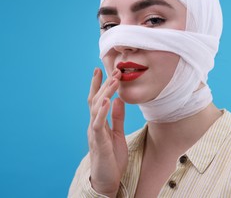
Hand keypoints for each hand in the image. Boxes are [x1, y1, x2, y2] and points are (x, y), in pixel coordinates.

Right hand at [87, 68, 127, 196]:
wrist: (108, 179)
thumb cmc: (112, 157)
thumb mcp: (118, 133)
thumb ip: (117, 117)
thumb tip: (119, 100)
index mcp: (99, 122)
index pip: (97, 100)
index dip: (99, 85)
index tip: (100, 69)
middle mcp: (94, 125)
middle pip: (96, 100)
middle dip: (105, 84)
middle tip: (113, 70)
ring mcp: (94, 133)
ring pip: (96, 109)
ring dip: (105, 93)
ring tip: (112, 80)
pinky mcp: (98, 142)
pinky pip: (98, 124)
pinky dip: (101, 112)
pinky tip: (106, 101)